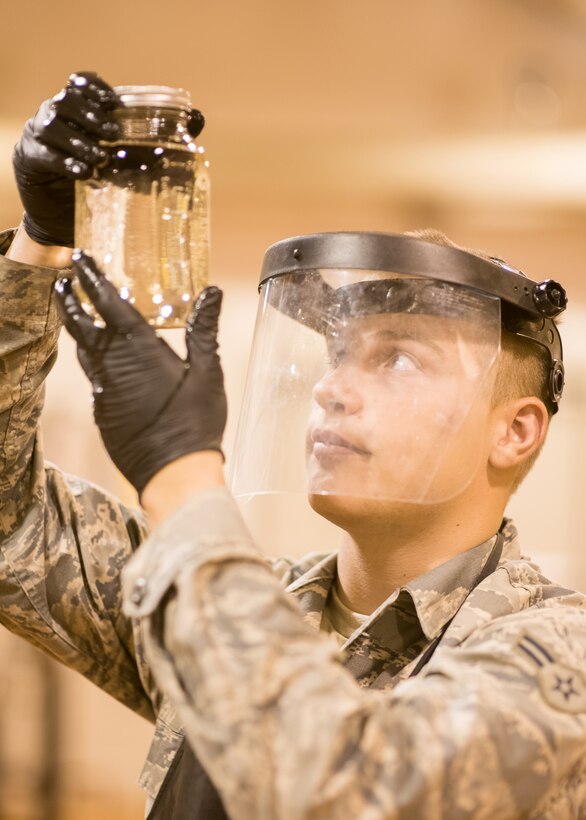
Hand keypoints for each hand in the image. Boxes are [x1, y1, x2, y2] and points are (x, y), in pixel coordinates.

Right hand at [12, 72, 119, 246]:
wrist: (56, 206)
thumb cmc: (91, 176)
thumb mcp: (113, 158)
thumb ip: (135, 147)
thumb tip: (175, 141)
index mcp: (73, 108)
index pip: (79, 84)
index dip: (95, 88)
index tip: (114, 102)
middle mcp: (53, 114)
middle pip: (65, 100)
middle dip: (90, 115)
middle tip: (113, 133)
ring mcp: (39, 134)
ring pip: (52, 125)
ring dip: (79, 141)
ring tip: (100, 158)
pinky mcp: (31, 157)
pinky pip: (45, 154)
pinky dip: (66, 163)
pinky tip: (84, 173)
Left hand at [54, 251, 226, 494]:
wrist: (174, 472)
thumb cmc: (194, 423)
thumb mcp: (208, 372)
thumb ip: (204, 330)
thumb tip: (211, 293)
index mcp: (139, 350)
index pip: (109, 303)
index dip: (93, 278)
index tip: (81, 258)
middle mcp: (113, 366)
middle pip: (81, 324)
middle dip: (71, 299)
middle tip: (66, 280)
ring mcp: (103, 390)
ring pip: (83, 350)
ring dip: (78, 328)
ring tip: (78, 312)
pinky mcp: (102, 411)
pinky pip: (93, 376)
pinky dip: (92, 359)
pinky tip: (102, 359)